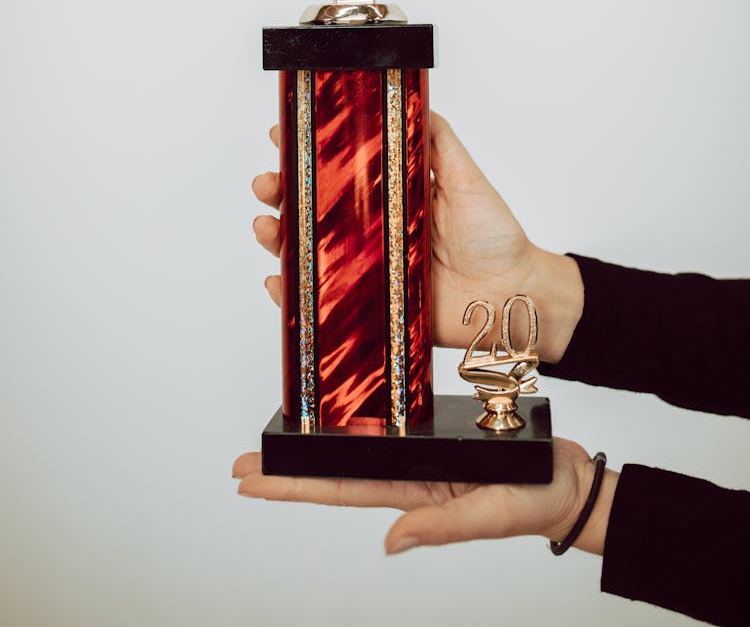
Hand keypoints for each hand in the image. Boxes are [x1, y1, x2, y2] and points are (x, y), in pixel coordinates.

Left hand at [232, 438, 616, 556]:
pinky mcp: (441, 431)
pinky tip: (347, 409)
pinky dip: (364, 416)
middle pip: (336, 469)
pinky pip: (394, 423)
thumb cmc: (534, 504)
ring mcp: (424, 452)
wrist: (567, 482)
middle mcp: (410, 472)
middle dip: (287, 468)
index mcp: (413, 492)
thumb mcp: (488, 516)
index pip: (338, 489)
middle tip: (241, 461)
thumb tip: (390, 543)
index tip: (248, 479)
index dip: (291, 485)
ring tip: (280, 433)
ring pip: (359, 445)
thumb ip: (440, 527)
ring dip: (318, 440)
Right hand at [252, 113, 582, 361]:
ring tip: (266, 227)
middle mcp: (373, 231)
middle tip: (267, 183)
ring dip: (278, 239)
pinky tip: (278, 282)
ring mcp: (368, 270)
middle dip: (281, 194)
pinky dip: (293, 295)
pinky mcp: (370, 308)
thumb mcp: (467, 179)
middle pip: (313, 211)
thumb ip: (439, 143)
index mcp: (391, 197)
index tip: (282, 135)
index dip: (308, 154)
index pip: (339, 170)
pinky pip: (322, 303)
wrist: (517, 296)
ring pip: (309, 252)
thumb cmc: (496, 238)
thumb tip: (413, 99)